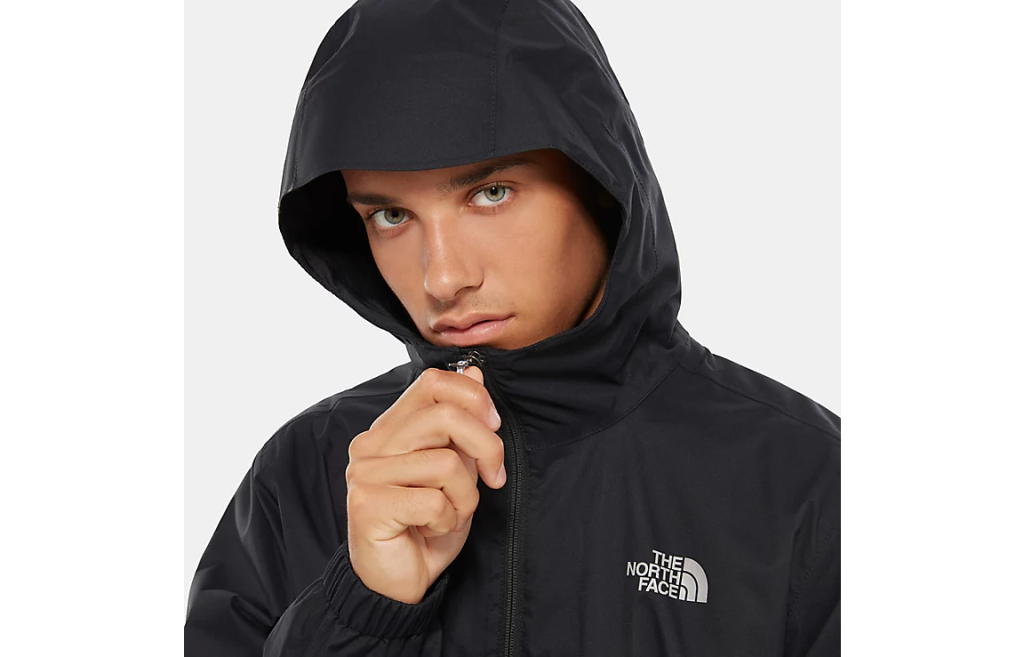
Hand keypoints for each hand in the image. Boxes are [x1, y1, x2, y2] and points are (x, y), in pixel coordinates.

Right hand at [345, 366, 505, 603]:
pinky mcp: (368, 504)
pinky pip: (434, 500)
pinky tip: (431, 529)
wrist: (398, 583)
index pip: (433, 382)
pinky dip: (448, 519)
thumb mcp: (456, 469)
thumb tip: (476, 372)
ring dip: (465, 496)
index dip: (474, 397)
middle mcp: (371, 444)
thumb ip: (461, 424)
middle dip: (486, 447)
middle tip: (494, 477)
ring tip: (451, 513)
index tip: (494, 426)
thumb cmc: (427, 524)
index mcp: (390, 428)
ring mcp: (365, 473)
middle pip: (446, 416)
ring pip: (446, 463)